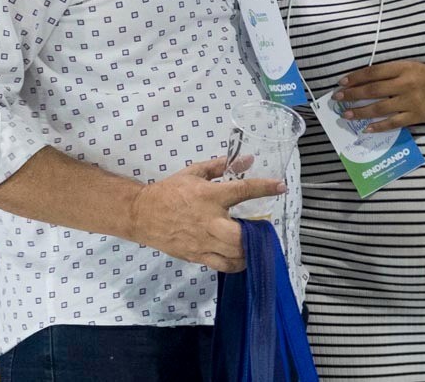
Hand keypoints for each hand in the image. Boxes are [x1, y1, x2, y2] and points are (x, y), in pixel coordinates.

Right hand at [128, 157, 284, 272]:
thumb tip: (247, 159)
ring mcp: (202, 241)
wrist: (143, 214)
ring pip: (234, 253)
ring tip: (254, 243)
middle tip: (261, 229)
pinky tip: (241, 257)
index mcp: (209, 195)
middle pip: (240, 234)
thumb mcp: (195, 172)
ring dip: (249, 250)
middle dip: (256, 234)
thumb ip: (222, 166)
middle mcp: (208, 220)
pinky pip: (223, 265)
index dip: (265, 188)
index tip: (280, 187)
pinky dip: (237, 264)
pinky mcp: (197, 255)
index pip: (243, 190)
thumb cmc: (170, 191)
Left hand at [333, 61, 424, 132]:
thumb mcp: (414, 67)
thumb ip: (393, 72)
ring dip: (360, 112)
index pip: (374, 72)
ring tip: (345, 114)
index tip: (342, 81)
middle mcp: (407, 83)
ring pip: (380, 108)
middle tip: (337, 98)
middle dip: (352, 94)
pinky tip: (366, 128)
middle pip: (373, 90)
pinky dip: (378, 126)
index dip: (356, 77)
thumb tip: (366, 81)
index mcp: (405, 67)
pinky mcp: (418, 116)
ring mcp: (412, 101)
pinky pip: (394, 122)